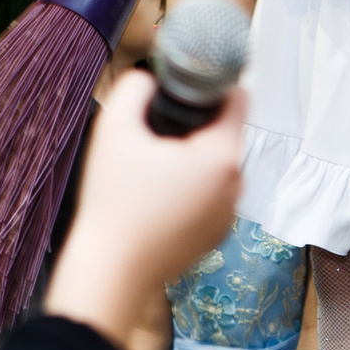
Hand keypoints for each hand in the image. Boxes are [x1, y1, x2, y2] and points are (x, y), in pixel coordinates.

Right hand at [44, 71, 245, 349]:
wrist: (110, 271)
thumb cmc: (114, 200)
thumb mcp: (115, 129)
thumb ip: (136, 87)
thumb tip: (149, 78)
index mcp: (222, 155)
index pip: (239, 99)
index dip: (211, 86)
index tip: (181, 89)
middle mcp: (237, 185)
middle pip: (225, 134)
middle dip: (195, 127)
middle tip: (153, 132)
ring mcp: (230, 214)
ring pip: (217, 167)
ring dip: (192, 159)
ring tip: (151, 168)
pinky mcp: (216, 236)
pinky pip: (210, 197)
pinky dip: (191, 190)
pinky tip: (156, 197)